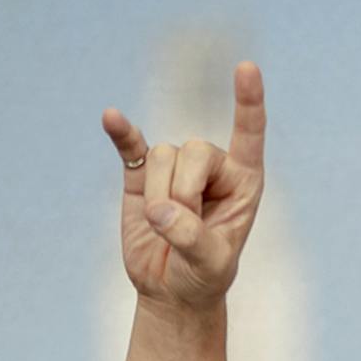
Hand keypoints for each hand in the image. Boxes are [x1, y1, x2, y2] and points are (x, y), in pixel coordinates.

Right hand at [100, 60, 266, 308]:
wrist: (171, 292)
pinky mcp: (141, 174)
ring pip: (161, 157)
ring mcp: (175, 168)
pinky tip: (112, 118)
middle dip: (184, 192)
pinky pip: (130, 146)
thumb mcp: (209, 265)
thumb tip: (161, 211)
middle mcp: (212, 168)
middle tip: (184, 228)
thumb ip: (192, 238)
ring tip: (167, 228)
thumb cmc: (203, 277)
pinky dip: (121, 133)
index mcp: (243, 182)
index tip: (247, 68)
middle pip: (193, 149)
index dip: (248, 102)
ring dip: (159, 196)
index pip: (249, 134)